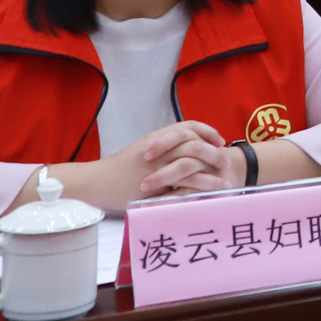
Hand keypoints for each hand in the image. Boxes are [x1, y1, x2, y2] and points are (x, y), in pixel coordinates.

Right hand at [40, 122, 230, 213]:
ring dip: (211, 172)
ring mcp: (155, 165)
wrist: (94, 182)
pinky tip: (209, 193)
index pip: (188, 127)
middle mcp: (158, 148)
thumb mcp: (140, 152)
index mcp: (156, 138)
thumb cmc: (116, 170)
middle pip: (194, 142)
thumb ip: (160, 150)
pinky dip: (199, 186)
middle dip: (214, 152)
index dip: (207, 132)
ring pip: (191, 162)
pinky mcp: (153, 183)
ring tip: (226, 181)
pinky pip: (182, 183)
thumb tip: (182, 153)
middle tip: (226, 161)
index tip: (219, 140)